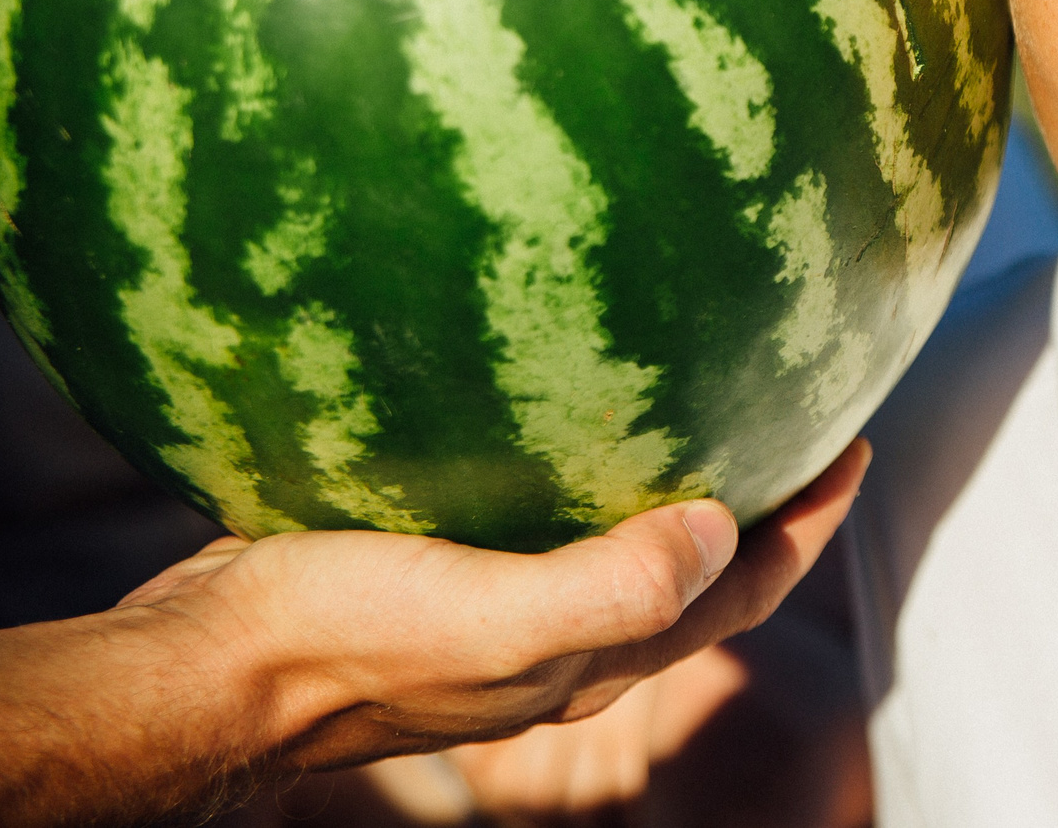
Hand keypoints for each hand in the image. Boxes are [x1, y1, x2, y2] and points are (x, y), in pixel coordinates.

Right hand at [123, 440, 869, 770]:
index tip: (857, 439)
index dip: (812, 522)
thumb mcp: (489, 618)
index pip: (742, 588)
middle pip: (699, 566)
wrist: (200, 671)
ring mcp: (500, 605)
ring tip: (699, 386)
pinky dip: (572, 458)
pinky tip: (550, 391)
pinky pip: (538, 508)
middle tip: (801, 406)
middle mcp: (562, 637)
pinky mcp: (437, 566)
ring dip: (674, 474)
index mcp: (595, 654)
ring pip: (622, 535)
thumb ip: (609, 588)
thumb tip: (721, 530)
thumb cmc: (339, 642)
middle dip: (763, 497)